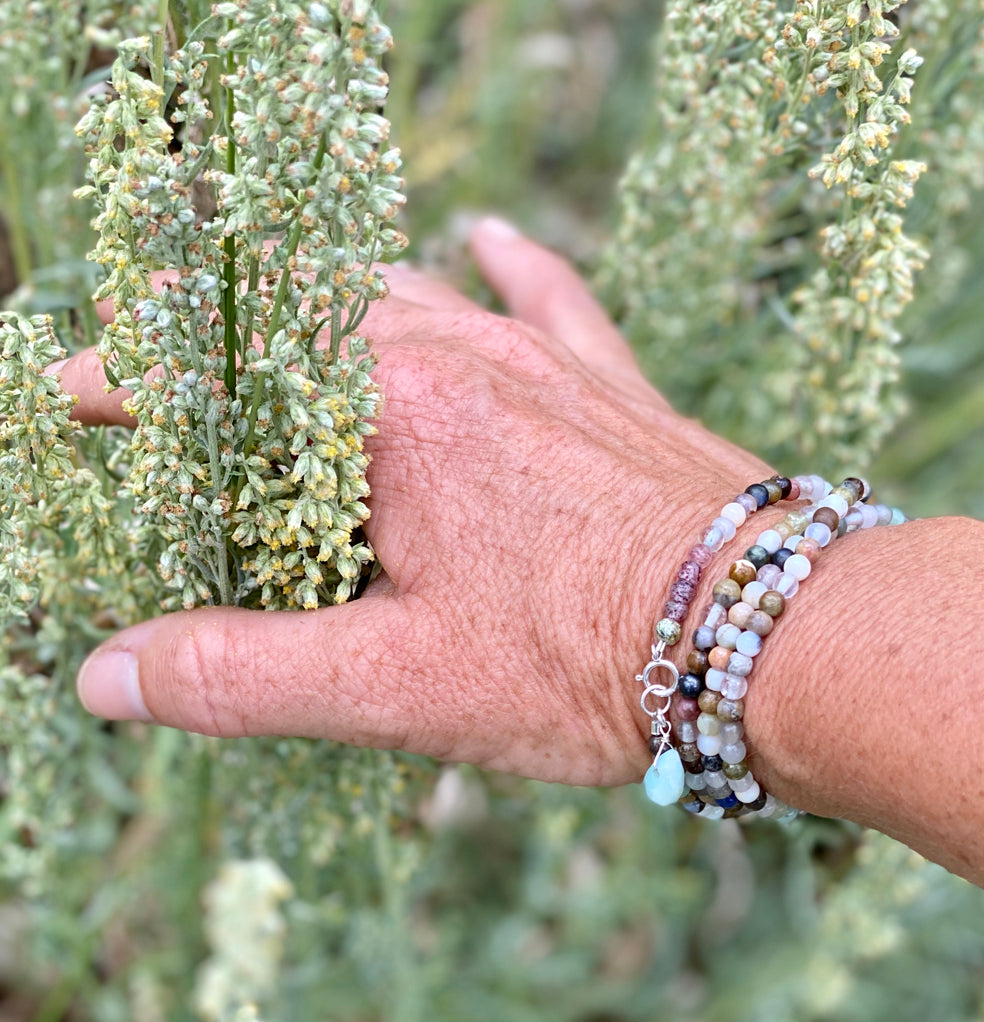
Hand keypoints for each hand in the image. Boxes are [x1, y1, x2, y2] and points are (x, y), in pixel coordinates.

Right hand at [67, 219, 774, 785]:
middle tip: (170, 386)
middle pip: (298, 324)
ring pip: (408, 301)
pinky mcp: (608, 385)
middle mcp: (456, 358)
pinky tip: (484, 234)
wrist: (775, 633)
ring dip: (331, 315)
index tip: (67, 400)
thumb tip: (110, 676)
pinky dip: (506, 265)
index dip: (121, 387)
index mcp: (384, 418)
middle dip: (220, 352)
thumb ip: (245, 676)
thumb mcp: (400, 688)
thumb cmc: (593, 660)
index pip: (208, 380)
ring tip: (278, 326)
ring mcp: (540, 361)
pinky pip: (548, 297)